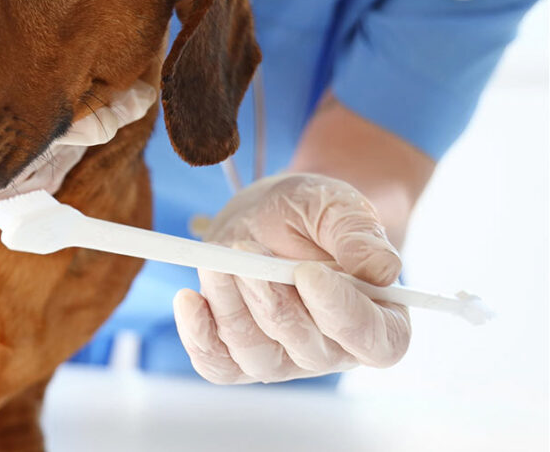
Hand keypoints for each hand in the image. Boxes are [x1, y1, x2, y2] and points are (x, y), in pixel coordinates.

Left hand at [173, 173, 410, 383]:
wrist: (269, 215)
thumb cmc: (312, 213)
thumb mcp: (337, 205)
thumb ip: (359, 232)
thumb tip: (383, 268)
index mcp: (379, 318)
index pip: (374, 341)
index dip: (343, 313)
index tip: (308, 272)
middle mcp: (334, 350)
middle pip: (308, 349)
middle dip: (271, 300)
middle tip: (244, 252)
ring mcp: (285, 360)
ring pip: (258, 356)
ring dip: (230, 308)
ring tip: (216, 260)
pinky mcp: (239, 357)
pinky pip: (218, 366)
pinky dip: (198, 337)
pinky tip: (188, 299)